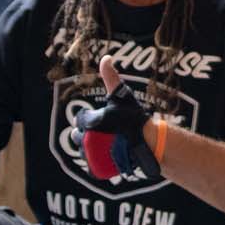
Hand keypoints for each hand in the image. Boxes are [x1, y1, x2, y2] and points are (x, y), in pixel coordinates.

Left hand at [74, 56, 158, 180]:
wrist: (148, 143)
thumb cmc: (134, 117)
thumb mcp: (121, 95)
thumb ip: (111, 76)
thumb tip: (106, 57)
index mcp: (92, 121)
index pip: (80, 119)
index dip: (88, 118)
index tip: (100, 119)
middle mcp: (88, 138)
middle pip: (76, 135)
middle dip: (84, 133)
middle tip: (101, 132)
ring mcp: (92, 155)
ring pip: (82, 151)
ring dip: (88, 147)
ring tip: (103, 143)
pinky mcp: (97, 168)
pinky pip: (90, 165)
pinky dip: (95, 162)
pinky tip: (105, 155)